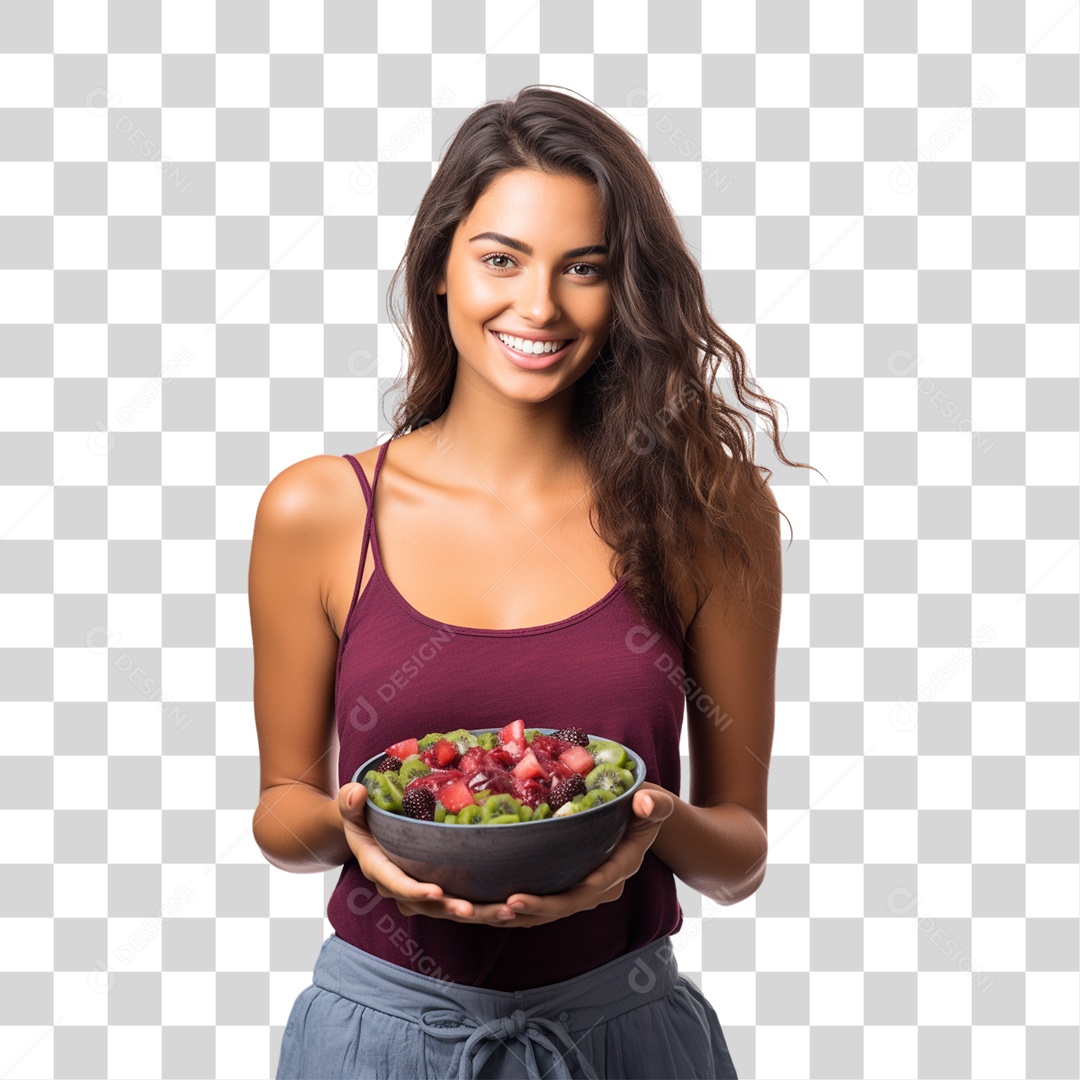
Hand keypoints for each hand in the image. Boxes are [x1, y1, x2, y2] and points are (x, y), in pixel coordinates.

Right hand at [336, 782, 539, 926]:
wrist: (363, 832)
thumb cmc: (359, 816)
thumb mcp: (350, 807)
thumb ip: (350, 802)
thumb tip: (356, 794)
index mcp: (379, 868)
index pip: (397, 884)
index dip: (416, 891)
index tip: (437, 893)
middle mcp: (398, 886)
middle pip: (428, 905)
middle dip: (452, 909)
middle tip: (475, 910)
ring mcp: (418, 891)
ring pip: (448, 910)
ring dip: (476, 913)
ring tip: (505, 912)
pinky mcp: (435, 889)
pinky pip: (458, 903)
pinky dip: (482, 907)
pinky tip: (510, 907)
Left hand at [455, 781, 677, 927]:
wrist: (642, 819)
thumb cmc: (645, 808)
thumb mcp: (656, 804)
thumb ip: (654, 805)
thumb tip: (645, 803)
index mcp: (618, 871)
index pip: (582, 893)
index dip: (550, 901)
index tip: (517, 898)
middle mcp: (599, 888)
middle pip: (558, 909)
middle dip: (524, 913)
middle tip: (490, 908)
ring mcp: (583, 890)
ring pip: (545, 914)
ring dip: (512, 917)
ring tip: (477, 912)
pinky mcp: (568, 886)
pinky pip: (540, 904)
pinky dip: (514, 909)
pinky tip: (485, 906)